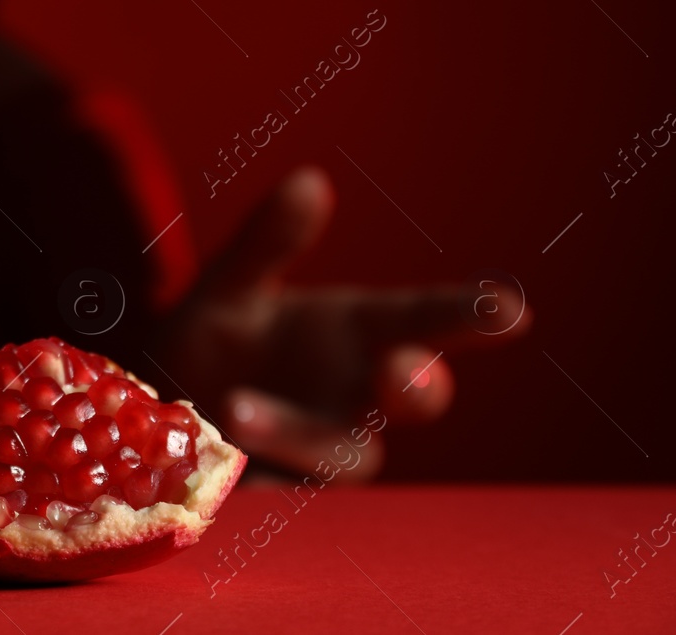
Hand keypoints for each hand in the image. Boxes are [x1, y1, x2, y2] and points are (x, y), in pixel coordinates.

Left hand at [153, 166, 529, 479]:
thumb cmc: (220, 336)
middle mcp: (355, 394)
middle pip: (409, 398)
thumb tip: (309, 180)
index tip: (512, 308)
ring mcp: (318, 450)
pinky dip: (250, 479)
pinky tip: (215, 457)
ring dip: (297, 433)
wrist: (163, 401)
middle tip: (402, 372)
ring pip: (340, 453)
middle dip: (414, 387)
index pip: (424, 320)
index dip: (469, 314)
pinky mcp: (273, 493)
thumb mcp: (232, 282)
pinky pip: (273, 494)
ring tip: (238, 408)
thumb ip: (267, 240)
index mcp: (360, 333)